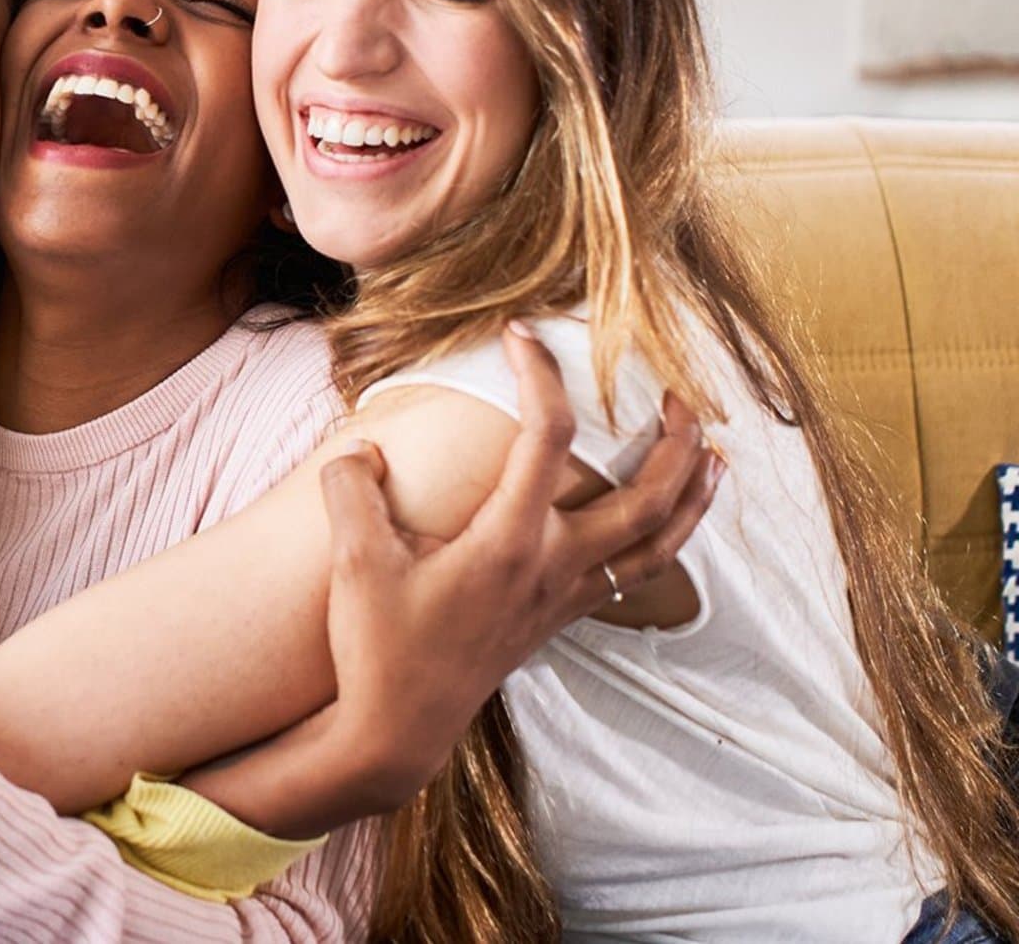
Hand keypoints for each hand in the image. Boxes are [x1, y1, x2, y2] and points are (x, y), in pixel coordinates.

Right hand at [315, 324, 718, 806]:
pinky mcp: (560, 619)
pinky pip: (639, 574)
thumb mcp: (353, 561)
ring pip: (659, 542)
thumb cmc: (379, 646)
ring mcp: (564, 597)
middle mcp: (552, 567)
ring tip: (713, 452)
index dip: (540, 375)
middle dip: (672, 440)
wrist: (399, 728)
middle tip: (676, 392)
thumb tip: (367, 450)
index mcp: (507, 542)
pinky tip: (670, 523)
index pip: (544, 438)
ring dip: (693, 494)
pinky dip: (669, 540)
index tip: (522, 335)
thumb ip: (352, 490)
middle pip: (646, 497)